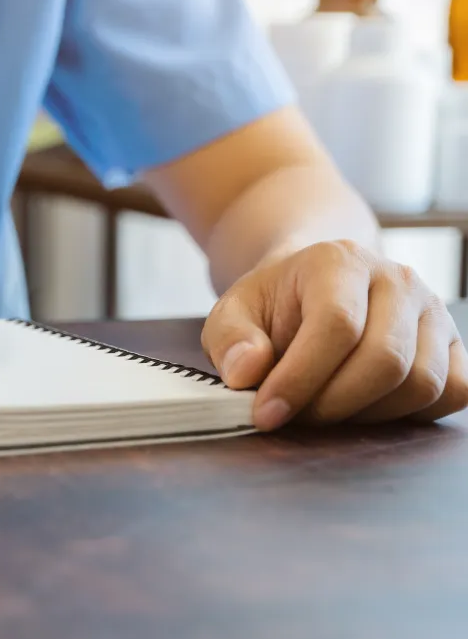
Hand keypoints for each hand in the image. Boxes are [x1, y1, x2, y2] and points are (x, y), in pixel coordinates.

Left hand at [201, 240, 467, 430]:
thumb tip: (246, 373)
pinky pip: (454, 392)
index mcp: (339, 261)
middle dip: (334, 404)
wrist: (312, 287)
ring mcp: (433, 311)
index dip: (301, 378)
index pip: (337, 324)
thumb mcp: (233, 313)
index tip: (267, 412)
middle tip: (295, 416)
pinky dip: (412, 414)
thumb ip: (231, 340)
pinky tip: (367, 407)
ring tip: (325, 409)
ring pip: (423, 383)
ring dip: (368, 415)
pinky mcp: (454, 344)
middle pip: (386, 360)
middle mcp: (397, 279)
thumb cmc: (274, 304)